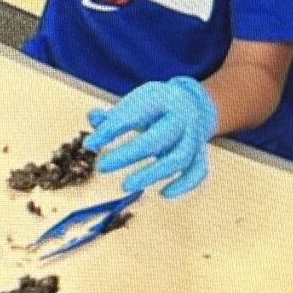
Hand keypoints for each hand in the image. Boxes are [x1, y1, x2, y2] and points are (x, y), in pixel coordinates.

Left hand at [84, 77, 217, 198]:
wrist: (192, 103)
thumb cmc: (155, 105)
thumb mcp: (135, 102)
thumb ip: (114, 114)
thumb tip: (92, 119)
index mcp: (162, 98)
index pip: (134, 114)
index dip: (111, 129)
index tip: (90, 144)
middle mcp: (182, 117)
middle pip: (158, 137)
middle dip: (129, 154)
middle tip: (102, 167)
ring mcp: (195, 136)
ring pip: (179, 158)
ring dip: (152, 174)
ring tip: (125, 185)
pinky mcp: (202, 154)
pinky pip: (198, 172)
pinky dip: (183, 185)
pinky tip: (163, 193)